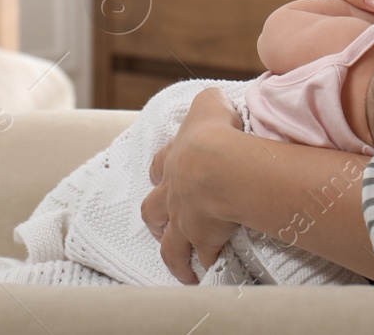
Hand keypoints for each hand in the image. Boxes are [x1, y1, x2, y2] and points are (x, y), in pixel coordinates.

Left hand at [141, 88, 242, 283]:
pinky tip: (212, 274)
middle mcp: (173, 193)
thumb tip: (216, 100)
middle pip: (154, 211)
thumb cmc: (215, 131)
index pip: (160, 166)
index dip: (160, 173)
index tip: (161, 178)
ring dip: (174, 255)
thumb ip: (209, 102)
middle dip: (156, 220)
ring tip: (182, 268)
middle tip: (162, 229)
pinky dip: (206, 266)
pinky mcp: (202, 239)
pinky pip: (203, 259)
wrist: (219, 164)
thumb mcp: (209, 103)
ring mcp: (184, 219)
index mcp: (174, 160)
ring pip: (170, 244)